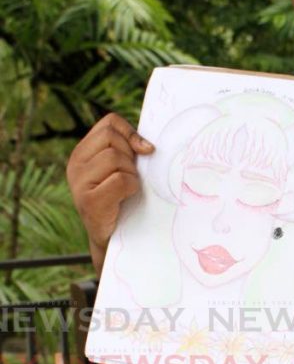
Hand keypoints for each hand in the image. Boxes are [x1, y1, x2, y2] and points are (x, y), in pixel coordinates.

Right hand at [66, 113, 153, 270]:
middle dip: (130, 156)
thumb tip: (148, 145)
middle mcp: (75, 164)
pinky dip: (131, 188)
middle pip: (112, 138)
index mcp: (82, 153)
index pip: (109, 123)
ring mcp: (79, 182)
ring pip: (116, 158)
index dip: (130, 133)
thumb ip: (126, 151)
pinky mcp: (89, 201)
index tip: (142, 151)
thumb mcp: (120, 170)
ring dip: (131, 174)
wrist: (111, 240)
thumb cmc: (121, 202)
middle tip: (130, 176)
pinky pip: (120, 179)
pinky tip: (126, 198)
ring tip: (126, 190)